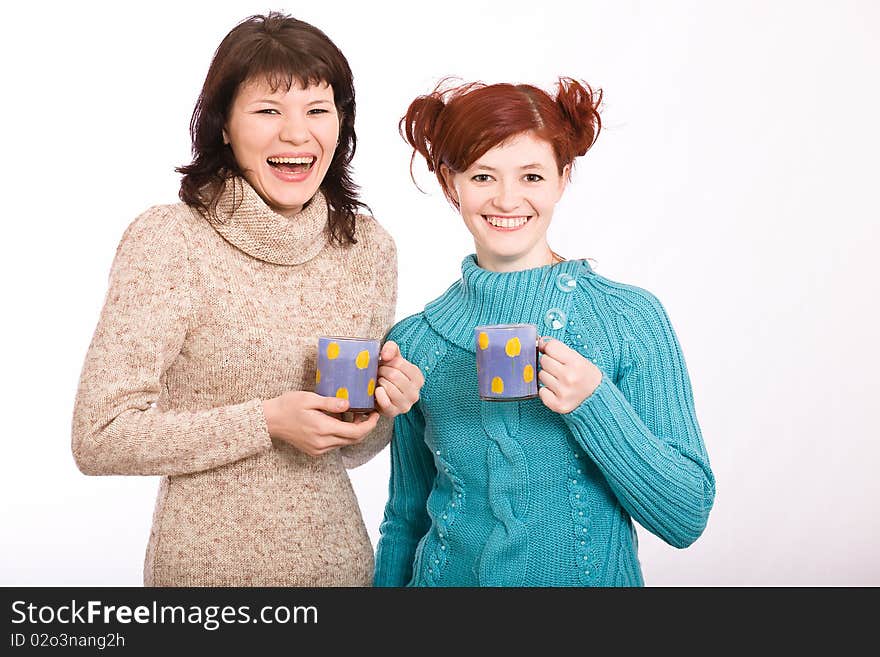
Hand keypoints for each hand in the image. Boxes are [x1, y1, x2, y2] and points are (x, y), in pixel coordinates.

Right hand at [262, 391, 379, 456]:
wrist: (270, 421)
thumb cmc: (288, 406)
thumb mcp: (310, 399)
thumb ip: (330, 403)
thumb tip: (349, 405)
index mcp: (323, 429)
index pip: (355, 432)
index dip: (369, 425)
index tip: (375, 414)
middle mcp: (323, 443)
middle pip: (354, 440)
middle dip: (365, 427)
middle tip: (369, 413)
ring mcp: (319, 449)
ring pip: (346, 443)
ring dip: (354, 431)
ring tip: (355, 415)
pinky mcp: (315, 451)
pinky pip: (336, 444)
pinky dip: (343, 434)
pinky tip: (340, 421)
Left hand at [374, 340, 424, 417]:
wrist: (382, 394)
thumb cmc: (388, 374)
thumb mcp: (393, 357)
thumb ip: (391, 348)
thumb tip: (386, 355)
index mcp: (418, 378)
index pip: (399, 363)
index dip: (387, 362)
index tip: (384, 364)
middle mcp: (415, 393)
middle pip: (394, 375)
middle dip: (381, 371)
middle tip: (378, 372)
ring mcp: (406, 405)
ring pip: (389, 387)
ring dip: (379, 382)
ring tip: (378, 381)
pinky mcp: (394, 413)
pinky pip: (385, 402)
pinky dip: (378, 394)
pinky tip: (377, 390)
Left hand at [537, 337, 601, 413]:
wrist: (597, 398)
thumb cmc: (586, 376)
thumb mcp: (578, 358)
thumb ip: (559, 349)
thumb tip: (540, 341)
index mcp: (577, 363)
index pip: (550, 347)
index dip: (550, 348)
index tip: (553, 352)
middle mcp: (569, 377)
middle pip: (544, 360)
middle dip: (549, 363)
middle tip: (560, 368)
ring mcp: (563, 392)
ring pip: (541, 375)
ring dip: (548, 376)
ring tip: (560, 380)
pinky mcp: (558, 405)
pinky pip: (541, 391)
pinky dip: (546, 391)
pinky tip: (557, 391)